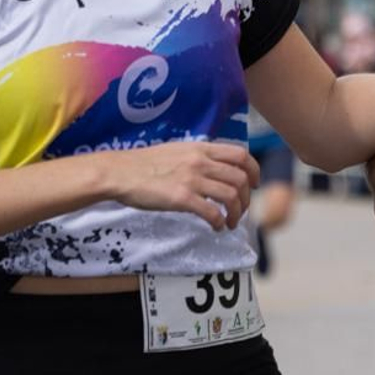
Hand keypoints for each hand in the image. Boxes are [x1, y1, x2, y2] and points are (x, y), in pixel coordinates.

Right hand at [113, 141, 259, 230]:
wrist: (119, 172)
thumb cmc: (144, 164)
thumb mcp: (177, 150)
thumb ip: (198, 156)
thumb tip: (215, 167)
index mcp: (201, 148)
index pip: (241, 155)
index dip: (254, 171)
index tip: (254, 184)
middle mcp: (200, 161)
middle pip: (241, 178)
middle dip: (247, 198)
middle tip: (240, 211)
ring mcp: (192, 179)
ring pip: (231, 195)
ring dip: (236, 213)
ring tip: (229, 223)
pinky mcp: (181, 197)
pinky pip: (212, 211)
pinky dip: (219, 222)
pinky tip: (215, 227)